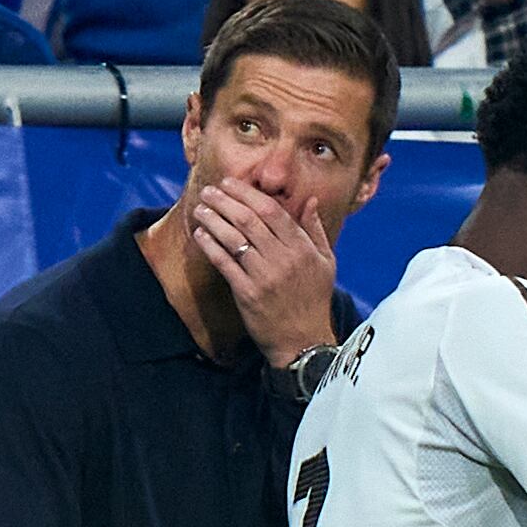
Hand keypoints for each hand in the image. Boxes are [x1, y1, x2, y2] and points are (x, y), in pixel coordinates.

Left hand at [191, 177, 338, 369]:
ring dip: (214, 220)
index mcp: (302, 248)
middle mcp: (283, 259)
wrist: (303, 342)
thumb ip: (315, 230)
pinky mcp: (248, 295)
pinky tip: (201, 235)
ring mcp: (265, 277)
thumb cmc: (314, 301)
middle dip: (226, 201)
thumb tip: (309, 200)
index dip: (248, 194)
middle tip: (209, 191)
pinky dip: (211, 247)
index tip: (230, 184)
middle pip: (249, 220)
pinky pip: (225, 264)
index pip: (272, 211)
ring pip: (234, 239)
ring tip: (200, 209)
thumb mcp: (325, 263)